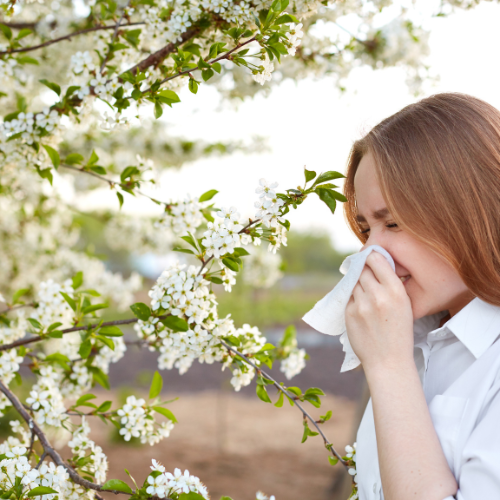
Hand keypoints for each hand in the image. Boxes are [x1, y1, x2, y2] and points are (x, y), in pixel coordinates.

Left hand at [345, 252, 413, 372]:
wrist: (388, 361)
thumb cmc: (399, 333)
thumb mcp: (405, 305)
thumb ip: (391, 285)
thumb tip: (375, 264)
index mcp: (396, 291)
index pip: (376, 260)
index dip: (371, 256)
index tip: (369, 256)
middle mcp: (378, 295)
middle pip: (363, 269)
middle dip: (364, 270)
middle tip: (366, 275)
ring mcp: (361, 304)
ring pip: (354, 282)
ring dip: (358, 284)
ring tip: (367, 296)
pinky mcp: (349, 313)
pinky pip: (348, 297)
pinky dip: (353, 298)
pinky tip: (362, 308)